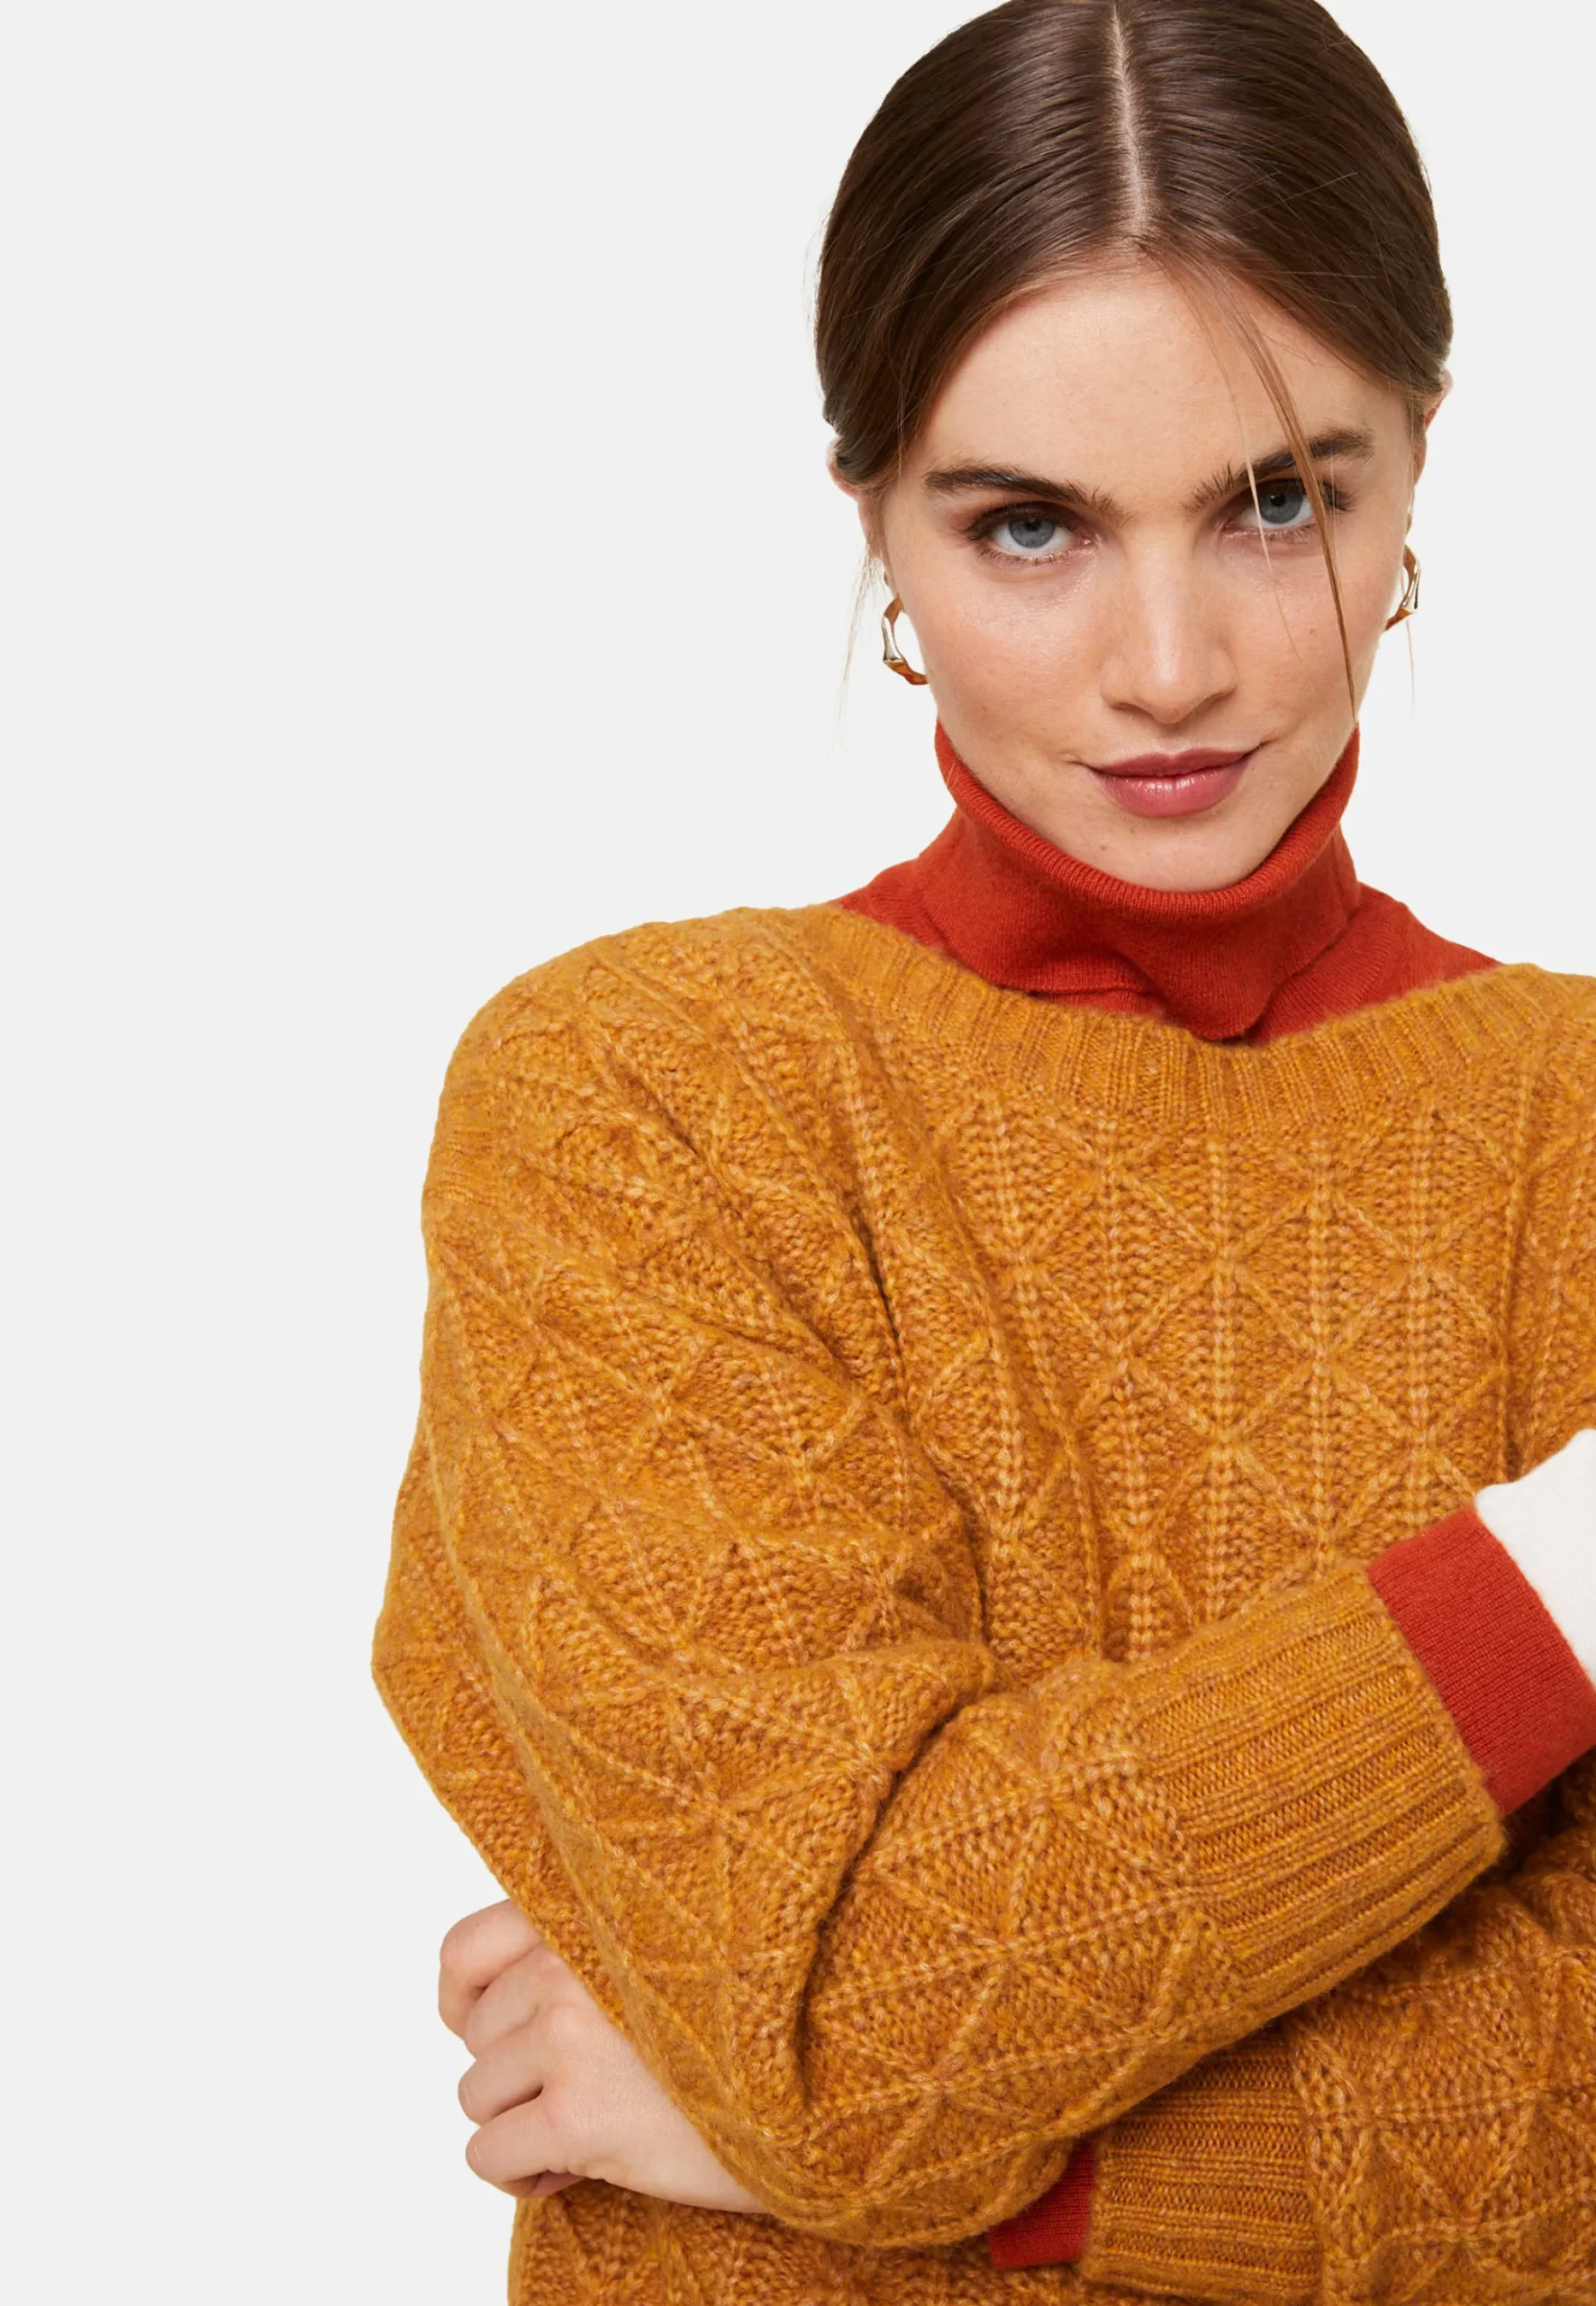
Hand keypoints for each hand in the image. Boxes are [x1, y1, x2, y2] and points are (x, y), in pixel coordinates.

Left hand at [438, 1898, 766, 2213]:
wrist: (815, 2084)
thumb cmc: (742, 2019)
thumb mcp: (660, 1948)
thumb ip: (584, 1952)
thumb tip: (497, 2015)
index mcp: (585, 1912)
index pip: (464, 1948)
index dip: (465, 2001)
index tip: (494, 2034)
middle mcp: (565, 1962)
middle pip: (477, 2036)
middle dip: (517, 2074)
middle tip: (579, 2093)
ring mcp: (567, 2036)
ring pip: (476, 2095)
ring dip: (520, 2124)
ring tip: (586, 2130)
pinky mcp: (577, 2114)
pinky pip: (487, 2155)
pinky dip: (517, 2174)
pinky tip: (570, 2171)